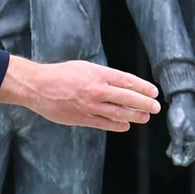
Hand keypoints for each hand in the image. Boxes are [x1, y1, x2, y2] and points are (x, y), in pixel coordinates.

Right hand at [0, 55, 159, 132]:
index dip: (143, 87)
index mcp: (97, 73)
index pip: (127, 80)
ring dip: (135, 116)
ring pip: (119, 113)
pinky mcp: (82, 118)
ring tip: (145, 117)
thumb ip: (103, 76)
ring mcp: (90, 105)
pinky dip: (118, 125)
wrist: (38, 86)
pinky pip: (105, 123)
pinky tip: (126, 125)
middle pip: (127, 97)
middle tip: (156, 107)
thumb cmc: (61, 74)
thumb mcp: (85, 68)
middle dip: (145, 103)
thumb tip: (123, 85)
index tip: (154, 92)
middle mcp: (96, 89)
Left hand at [164, 90, 194, 167]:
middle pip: (182, 158)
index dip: (175, 155)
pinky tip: (175, 134)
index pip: (184, 161)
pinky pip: (182, 147)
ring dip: (175, 146)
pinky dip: (176, 143)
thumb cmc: (180, 113)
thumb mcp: (176, 130)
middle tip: (174, 136)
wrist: (183, 100)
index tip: (172, 143)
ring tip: (175, 133)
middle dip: (175, 151)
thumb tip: (177, 162)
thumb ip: (177, 147)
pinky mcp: (191, 139)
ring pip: (181, 153)